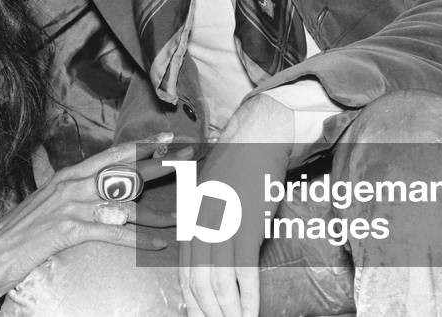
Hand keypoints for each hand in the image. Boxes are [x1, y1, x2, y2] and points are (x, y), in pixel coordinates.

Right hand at [0, 134, 189, 314]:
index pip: (113, 154)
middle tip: (190, 160)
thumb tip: (91, 184)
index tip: (169, 140)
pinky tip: (158, 244)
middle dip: (161, 166)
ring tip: (183, 214)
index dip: (143, 146)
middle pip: (126, 171)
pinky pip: (113, 233)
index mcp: (69, 174)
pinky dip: (139, 239)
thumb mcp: (46, 202)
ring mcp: (71, 205)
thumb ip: (71, 191)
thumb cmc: (20, 232)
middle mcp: (72, 183)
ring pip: (125, 202)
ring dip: (157, 211)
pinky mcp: (69, 230)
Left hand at [179, 96, 293, 316]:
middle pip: (198, 282)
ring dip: (228, 311)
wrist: (256, 141)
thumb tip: (205, 254)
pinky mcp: (246, 227)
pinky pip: (244, 273)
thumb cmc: (236, 166)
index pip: (185, 270)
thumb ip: (202, 221)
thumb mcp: (207, 192)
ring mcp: (222, 227)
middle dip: (208, 311)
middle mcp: (200, 225)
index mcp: (189, 217)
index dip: (192, 299)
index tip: (198, 316)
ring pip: (218, 283)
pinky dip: (248, 299)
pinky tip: (251, 313)